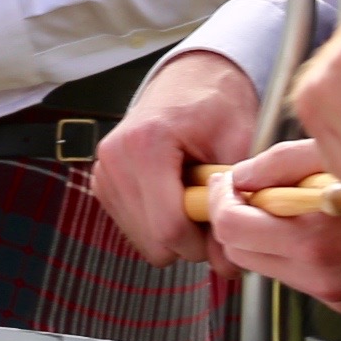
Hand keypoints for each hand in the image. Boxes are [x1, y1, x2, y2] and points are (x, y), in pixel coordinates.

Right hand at [86, 49, 256, 265]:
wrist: (191, 77)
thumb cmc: (217, 104)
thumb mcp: (238, 145)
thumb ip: (234, 203)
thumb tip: (227, 263)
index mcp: (146, 145)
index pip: (168, 227)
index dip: (201, 243)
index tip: (222, 231)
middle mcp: (115, 159)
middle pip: (152, 240)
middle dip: (188, 241)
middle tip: (211, 214)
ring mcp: (103, 171)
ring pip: (141, 239)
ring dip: (172, 233)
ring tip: (193, 199)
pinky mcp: (101, 182)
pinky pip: (132, 226)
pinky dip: (157, 222)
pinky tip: (174, 196)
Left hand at [206, 140, 340, 313]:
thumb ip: (283, 164)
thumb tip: (245, 174)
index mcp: (317, 238)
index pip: (231, 228)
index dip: (220, 200)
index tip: (227, 183)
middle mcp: (321, 275)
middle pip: (240, 254)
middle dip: (237, 219)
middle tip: (252, 192)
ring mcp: (334, 294)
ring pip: (267, 268)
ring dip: (266, 236)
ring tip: (293, 205)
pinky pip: (300, 277)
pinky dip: (296, 251)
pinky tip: (322, 225)